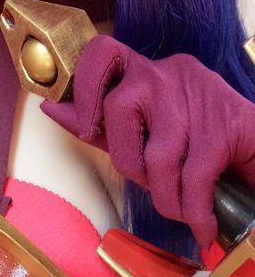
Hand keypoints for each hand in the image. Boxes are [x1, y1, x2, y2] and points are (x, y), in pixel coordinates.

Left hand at [40, 35, 254, 247]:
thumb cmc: (198, 142)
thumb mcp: (146, 130)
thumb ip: (104, 124)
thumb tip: (51, 106)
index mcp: (144, 70)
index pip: (101, 53)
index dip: (84, 87)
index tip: (86, 127)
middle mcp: (165, 72)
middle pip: (118, 108)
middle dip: (127, 160)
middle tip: (147, 178)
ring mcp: (195, 94)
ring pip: (157, 155)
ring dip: (167, 197)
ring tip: (181, 207)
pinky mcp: (224, 124)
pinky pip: (193, 179)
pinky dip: (195, 212)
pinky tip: (202, 224)